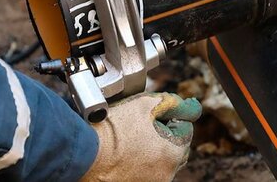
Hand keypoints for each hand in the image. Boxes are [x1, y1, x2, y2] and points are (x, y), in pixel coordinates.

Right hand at [81, 93, 201, 181]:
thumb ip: (173, 103)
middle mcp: (167, 174)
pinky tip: (125, 155)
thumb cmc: (112, 130)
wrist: (83, 154)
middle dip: (165, 136)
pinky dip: (142, 164)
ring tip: (130, 142)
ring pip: (162, 163)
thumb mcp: (145, 105)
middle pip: (176, 148)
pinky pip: (148, 174)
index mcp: (174, 152)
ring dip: (154, 151)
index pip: (185, 128)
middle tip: (141, 127)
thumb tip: (193, 107)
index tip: (150, 116)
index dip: (168, 117)